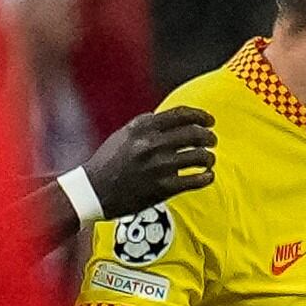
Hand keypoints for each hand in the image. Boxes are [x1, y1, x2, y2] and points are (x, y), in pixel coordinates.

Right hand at [87, 107, 217, 214]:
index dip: (201, 116)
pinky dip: (207, 177)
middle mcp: (151, 144)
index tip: (210, 121)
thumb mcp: (124, 134)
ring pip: (199, 157)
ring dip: (209, 157)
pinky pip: (196, 180)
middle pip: (195, 134)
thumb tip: (173, 117)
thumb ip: (147, 124)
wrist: (94, 191)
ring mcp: (158, 167)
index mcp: (142, 128)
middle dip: (209, 137)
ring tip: (209, 160)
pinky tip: (207, 176)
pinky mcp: (163, 188)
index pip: (181, 115)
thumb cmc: (109, 161)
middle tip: (212, 141)